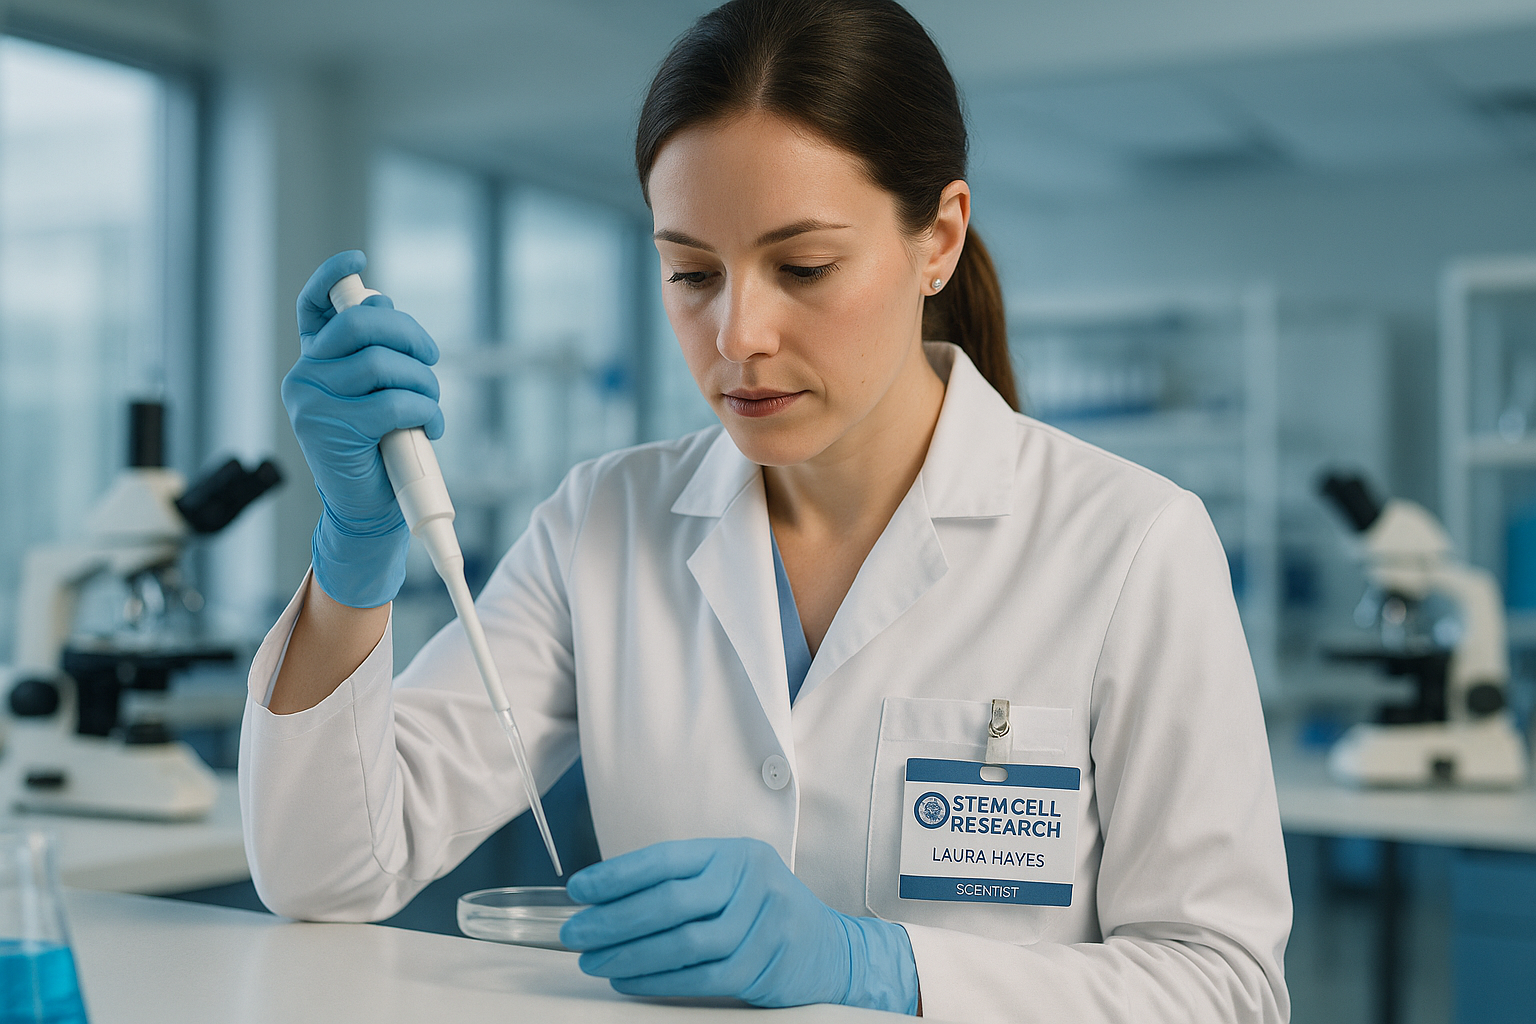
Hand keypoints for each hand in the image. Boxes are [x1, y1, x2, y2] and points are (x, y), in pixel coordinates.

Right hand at [282, 250, 444, 607]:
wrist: (366, 511)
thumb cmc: (379, 450)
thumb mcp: (377, 396)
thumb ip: (376, 355)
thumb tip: (382, 305)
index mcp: (314, 362)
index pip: (313, 306)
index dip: (331, 275)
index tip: (357, 260)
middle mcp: (303, 375)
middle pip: (361, 324)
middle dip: (409, 334)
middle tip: (430, 359)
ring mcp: (311, 401)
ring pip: (383, 364)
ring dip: (424, 383)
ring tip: (432, 408)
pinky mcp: (330, 428)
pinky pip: (393, 402)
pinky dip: (425, 411)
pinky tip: (430, 427)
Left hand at [560, 837, 918, 1013]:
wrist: (826, 947)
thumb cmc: (761, 910)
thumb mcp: (729, 879)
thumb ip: (681, 882)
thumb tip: (604, 898)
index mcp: (733, 851)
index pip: (667, 858)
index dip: (618, 874)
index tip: (579, 889)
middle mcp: (751, 879)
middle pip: (671, 901)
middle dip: (614, 919)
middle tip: (577, 933)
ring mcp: (764, 921)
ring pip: (684, 942)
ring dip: (630, 955)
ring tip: (595, 960)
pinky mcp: (766, 962)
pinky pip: (701, 976)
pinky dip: (658, 980)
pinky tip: (629, 979)